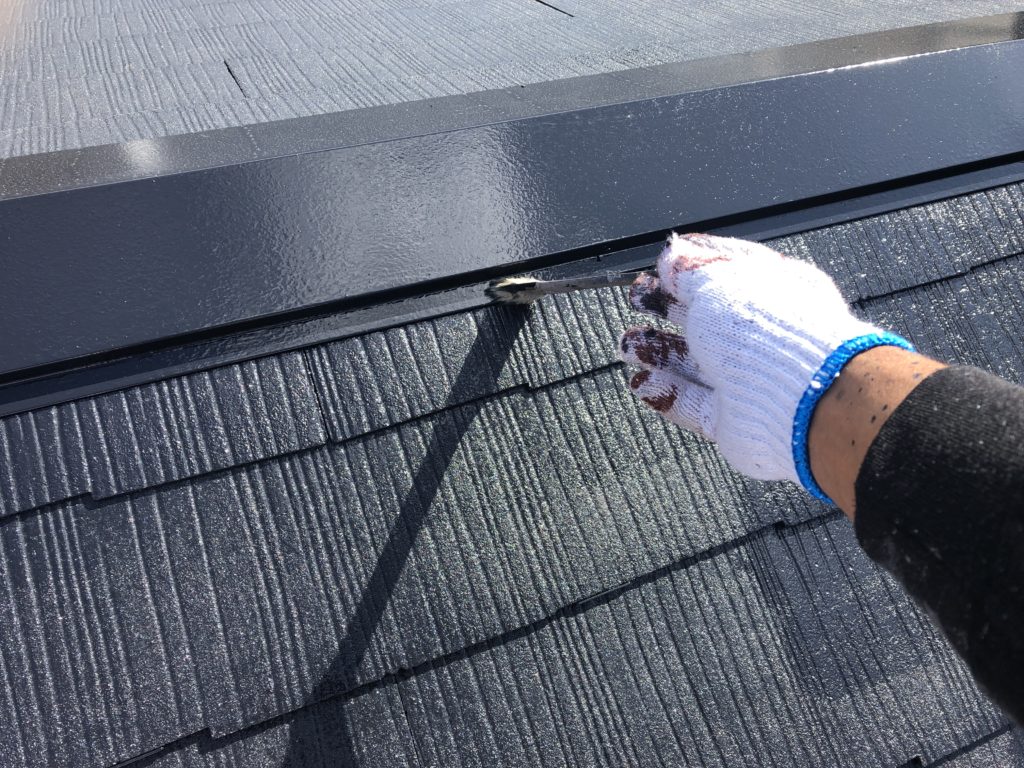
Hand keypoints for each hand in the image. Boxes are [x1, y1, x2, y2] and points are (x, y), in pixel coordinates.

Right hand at [620, 233, 911, 500]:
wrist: (799, 401)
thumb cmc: (768, 331)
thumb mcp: (717, 282)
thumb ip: (689, 270)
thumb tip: (671, 256)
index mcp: (771, 290)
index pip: (726, 270)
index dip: (690, 265)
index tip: (659, 265)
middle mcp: (762, 333)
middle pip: (706, 317)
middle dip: (667, 307)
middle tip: (637, 299)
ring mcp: (750, 376)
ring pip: (695, 361)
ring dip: (658, 352)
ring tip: (627, 347)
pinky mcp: (736, 416)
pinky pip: (695, 403)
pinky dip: (667, 393)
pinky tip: (642, 384)